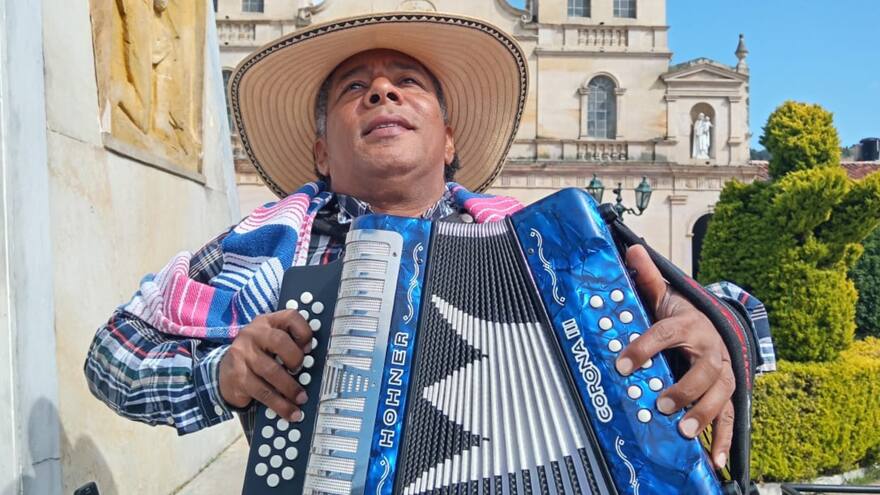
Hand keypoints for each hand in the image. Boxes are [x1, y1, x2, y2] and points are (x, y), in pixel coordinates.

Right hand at [218, 309, 312, 421]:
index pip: (289, 317)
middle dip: (295, 359)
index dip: (304, 332)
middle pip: (279, 341)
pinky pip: (262, 392)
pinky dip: (279, 404)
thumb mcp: (271, 343)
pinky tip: (290, 411)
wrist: (225, 371)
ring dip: (290, 388)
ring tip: (301, 399)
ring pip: (271, 371)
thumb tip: (315, 363)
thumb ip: (289, 344)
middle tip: (302, 373)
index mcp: (267, 322)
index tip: (310, 348)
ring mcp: (242, 354)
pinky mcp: (237, 376)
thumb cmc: (258, 355)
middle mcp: (252, 334)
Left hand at [617, 245, 734, 469]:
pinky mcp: (729, 395)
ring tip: (683, 430)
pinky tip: (714, 459)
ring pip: (719, 396)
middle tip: (661, 402)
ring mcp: (723, 375)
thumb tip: (631, 249)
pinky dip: (723, 440)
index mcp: (689, 326)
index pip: (665, 334)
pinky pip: (729, 419)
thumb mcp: (666, 297)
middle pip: (702, 371)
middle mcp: (711, 350)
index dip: (644, 347)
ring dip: (702, 414)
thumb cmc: (684, 317)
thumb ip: (648, 278)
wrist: (718, 327)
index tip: (623, 363)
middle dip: (683, 388)